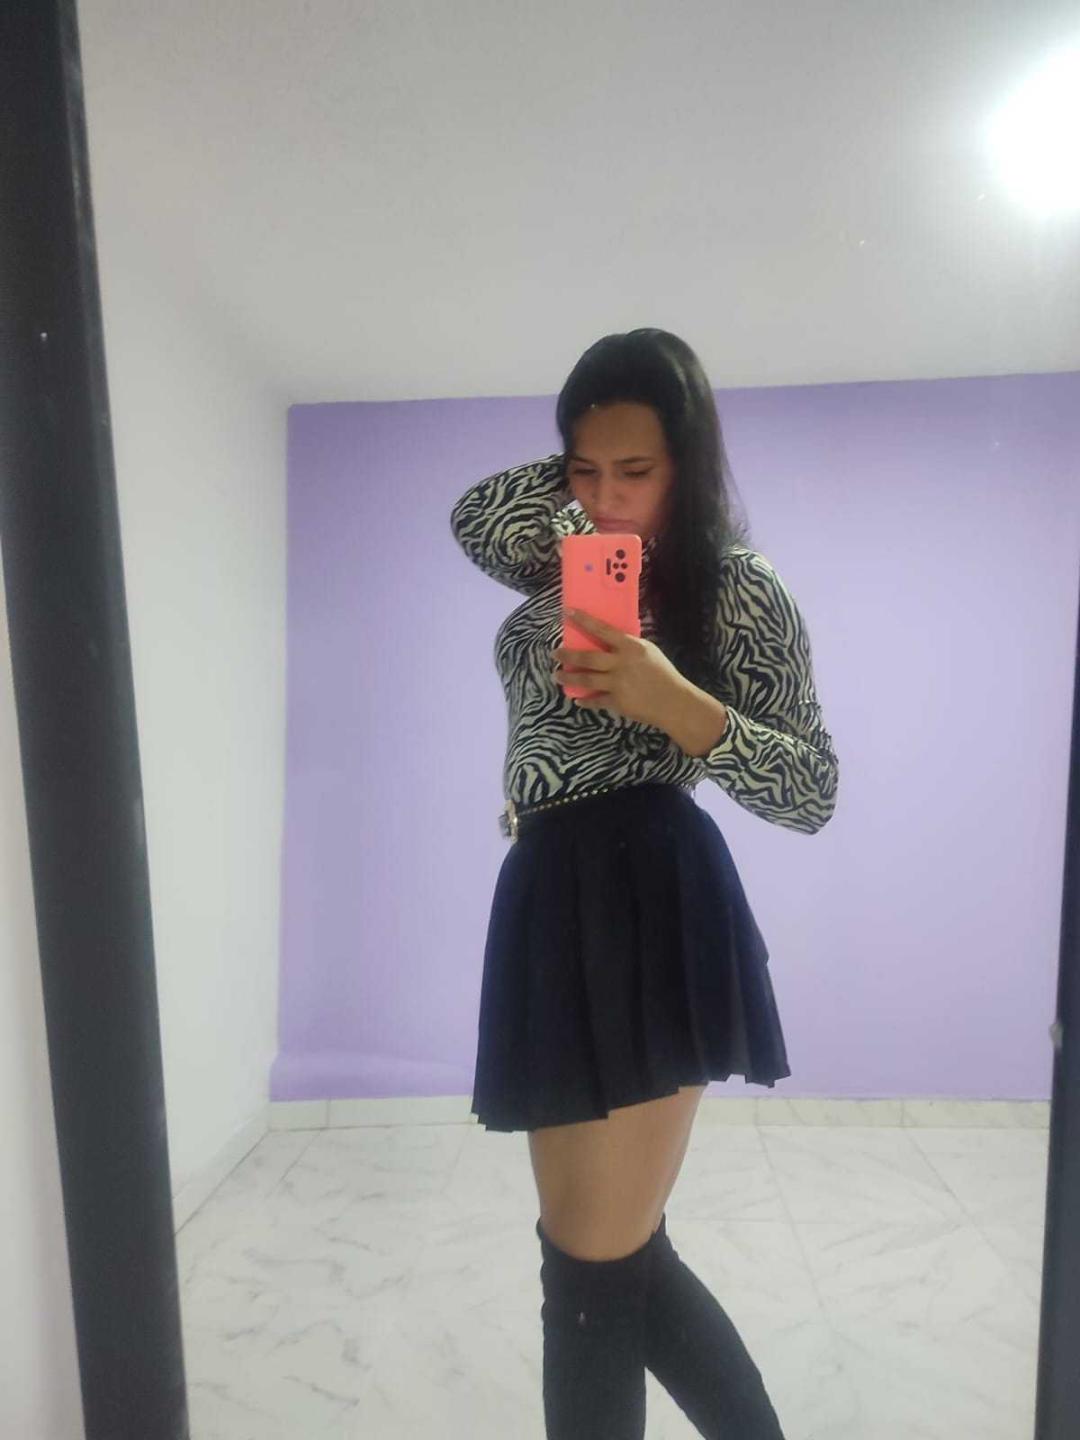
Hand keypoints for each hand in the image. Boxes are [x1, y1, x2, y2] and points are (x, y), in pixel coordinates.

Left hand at [552, 608, 687, 728]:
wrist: (673, 701)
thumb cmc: (663, 673)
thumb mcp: (648, 651)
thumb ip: (628, 646)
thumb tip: (610, 640)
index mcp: (630, 647)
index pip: (602, 630)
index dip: (583, 621)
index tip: (567, 612)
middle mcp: (620, 663)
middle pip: (587, 657)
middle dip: (568, 655)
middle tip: (555, 653)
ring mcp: (617, 684)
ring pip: (585, 679)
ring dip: (568, 677)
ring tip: (557, 675)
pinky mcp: (616, 702)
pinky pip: (595, 700)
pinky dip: (584, 700)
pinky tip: (577, 698)